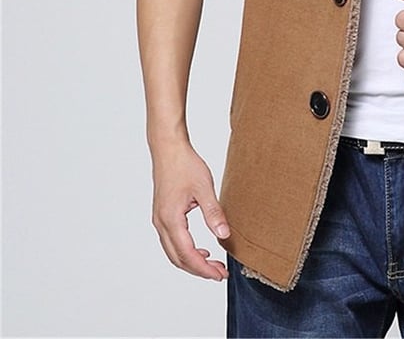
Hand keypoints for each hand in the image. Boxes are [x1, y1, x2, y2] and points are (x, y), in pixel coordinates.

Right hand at [151, 141, 229, 280]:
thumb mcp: (204, 188)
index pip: (187, 254)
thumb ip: (214, 213)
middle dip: (198, 269)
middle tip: (219, 273)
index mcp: (171, 219)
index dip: (204, 268)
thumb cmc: (185, 165)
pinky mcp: (162, 214)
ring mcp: (159, 219)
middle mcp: (161, 223)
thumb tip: (224, 235)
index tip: (219, 274)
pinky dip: (185, 251)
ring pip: (173, 252)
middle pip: (178, 258)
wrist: (168, 149)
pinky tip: (200, 249)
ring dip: (191, 261)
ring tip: (212, 264)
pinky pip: (171, 241)